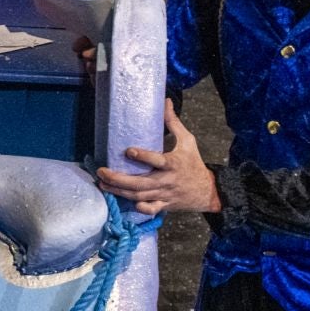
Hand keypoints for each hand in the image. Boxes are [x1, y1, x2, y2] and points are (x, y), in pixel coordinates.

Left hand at [96, 99, 221, 215]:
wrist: (207, 191)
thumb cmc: (194, 163)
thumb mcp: (187, 141)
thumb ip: (173, 122)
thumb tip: (165, 102)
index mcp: (173, 164)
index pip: (158, 161)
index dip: (143, 157)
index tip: (128, 150)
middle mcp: (167, 181)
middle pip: (141, 183)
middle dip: (119, 179)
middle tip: (102, 172)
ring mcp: (164, 195)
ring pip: (140, 196)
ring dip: (119, 192)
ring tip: (103, 184)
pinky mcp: (164, 205)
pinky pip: (150, 209)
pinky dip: (138, 208)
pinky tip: (122, 201)